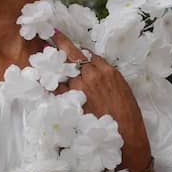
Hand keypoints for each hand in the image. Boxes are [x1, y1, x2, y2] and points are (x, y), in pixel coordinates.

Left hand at [51, 33, 151, 171]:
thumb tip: (92, 71)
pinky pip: (56, 90)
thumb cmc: (127, 116)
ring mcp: (78, 88)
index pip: (88, 54)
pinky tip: (44, 79)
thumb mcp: (122, 90)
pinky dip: (51, 84)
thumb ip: (106, 78)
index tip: (69, 42)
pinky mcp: (70, 102)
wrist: (125, 138)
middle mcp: (92, 75)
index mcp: (108, 71)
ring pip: (62, 72)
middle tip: (51, 33)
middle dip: (61, 42)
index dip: (78, 49)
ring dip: (54, 66)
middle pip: (72, 54)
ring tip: (43, 57)